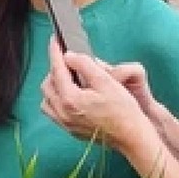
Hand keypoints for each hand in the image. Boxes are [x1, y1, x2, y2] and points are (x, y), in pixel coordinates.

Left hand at [40, 39, 152, 154]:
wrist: (131, 137)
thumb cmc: (123, 110)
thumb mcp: (107, 81)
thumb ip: (85, 65)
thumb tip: (69, 56)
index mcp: (70, 98)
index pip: (57, 70)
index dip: (56, 52)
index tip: (55, 40)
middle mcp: (63, 112)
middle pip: (47, 85)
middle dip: (55, 70)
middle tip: (67, 61)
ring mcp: (65, 123)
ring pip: (47, 99)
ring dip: (54, 86)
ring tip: (68, 78)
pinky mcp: (70, 130)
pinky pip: (53, 112)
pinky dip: (57, 99)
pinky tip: (70, 95)